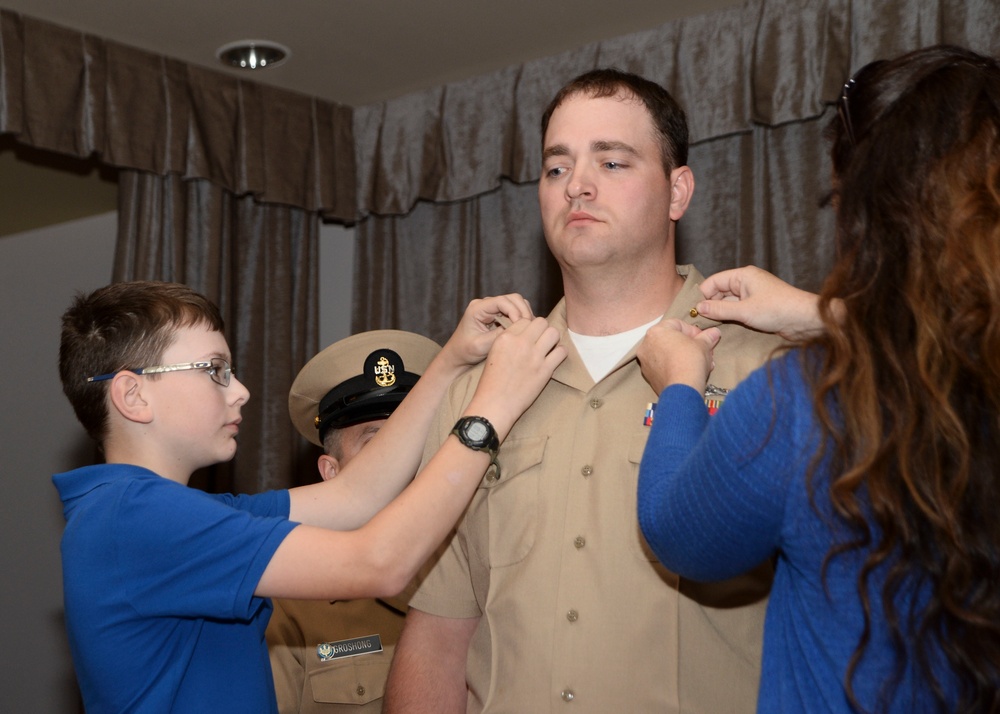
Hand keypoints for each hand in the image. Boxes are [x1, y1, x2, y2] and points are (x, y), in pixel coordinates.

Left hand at [440, 294, 535, 368]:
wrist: (458, 355)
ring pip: (517, 303)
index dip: (515, 311)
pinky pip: (515, 311)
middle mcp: (485, 304)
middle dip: (523, 312)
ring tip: (528, 330)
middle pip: (513, 299)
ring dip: (524, 315)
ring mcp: (492, 308)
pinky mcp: (498, 314)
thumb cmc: (465, 351)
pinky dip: (522, 319)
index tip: (521, 326)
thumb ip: (497, 336)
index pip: (502, 301)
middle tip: (528, 329)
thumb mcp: (480, 346)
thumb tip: (516, 328)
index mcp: (477, 308)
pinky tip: (524, 331)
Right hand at [465, 317, 565, 432]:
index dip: (528, 328)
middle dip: (542, 330)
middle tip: (540, 341)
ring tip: (548, 348)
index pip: (524, 320)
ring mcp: (534, 356)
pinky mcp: (545, 370)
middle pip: (541, 322)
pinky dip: (560, 353)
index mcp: (505, 338)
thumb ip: (508, 341)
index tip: (529, 337)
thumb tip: (525, 335)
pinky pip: (561, 352)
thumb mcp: (494, 354)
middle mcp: (520, 343)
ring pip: (553, 332)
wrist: (495, 404)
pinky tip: (554, 359)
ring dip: (553, 339)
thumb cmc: (491, 382)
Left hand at [637, 319, 719, 394]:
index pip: (677, 324)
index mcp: (657, 331)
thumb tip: (714, 332)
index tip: (704, 339)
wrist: (682, 388)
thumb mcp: (703, 345)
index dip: (693, 331)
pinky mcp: (648, 376)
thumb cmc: (690, 360)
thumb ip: (707, 337)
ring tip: (699, 364)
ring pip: (667, 354)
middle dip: (689, 345)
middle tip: (703, 352)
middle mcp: (646, 344)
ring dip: (683, 356)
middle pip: (671, 340)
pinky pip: (663, 366)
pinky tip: (688, 372)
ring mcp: (645, 361)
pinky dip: (675, 367)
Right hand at [695, 266, 827, 339]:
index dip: (702, 296)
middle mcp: (746, 282)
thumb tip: (698, 308)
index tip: (694, 313)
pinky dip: (731, 317)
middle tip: (700, 323)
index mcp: (742, 275)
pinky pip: (738, 309)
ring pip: (728, 302)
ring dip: (720, 313)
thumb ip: (719, 309)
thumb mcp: (744, 311)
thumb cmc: (777, 309)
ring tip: (710, 327)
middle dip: (710, 306)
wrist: (805, 319)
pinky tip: (725, 327)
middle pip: (719, 292)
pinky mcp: (758, 306)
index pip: (713, 282)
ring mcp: (752, 294)